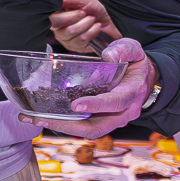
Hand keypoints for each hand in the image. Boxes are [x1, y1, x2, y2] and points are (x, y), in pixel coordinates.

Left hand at [35, 37, 156, 137]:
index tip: (75, 105)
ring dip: (60, 127)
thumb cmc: (135, 64)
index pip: (115, 102)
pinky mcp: (101, 120)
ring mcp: (112, 119)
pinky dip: (63, 123)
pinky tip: (41, 117)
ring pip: (87, 130)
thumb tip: (108, 56)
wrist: (144, 79)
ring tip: (34, 119)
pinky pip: (83, 126)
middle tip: (41, 118)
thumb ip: (123, 50)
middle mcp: (123, 112)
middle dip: (68, 126)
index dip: (96, 105)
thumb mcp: (133, 50)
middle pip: (96, 127)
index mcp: (131, 93)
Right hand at [49, 0, 119, 54]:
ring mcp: (66, 40)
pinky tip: (96, 28)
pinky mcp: (75, 48)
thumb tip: (61, 0)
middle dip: (80, 20)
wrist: (107, 24)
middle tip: (89, 16)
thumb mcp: (84, 1)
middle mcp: (58, 29)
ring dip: (87, 25)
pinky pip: (80, 41)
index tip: (82, 12)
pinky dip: (92, 32)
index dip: (67, 16)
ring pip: (71, 32)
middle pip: (60, 26)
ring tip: (94, 21)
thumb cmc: (94, 12)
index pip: (52, 19)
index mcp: (57, 16)